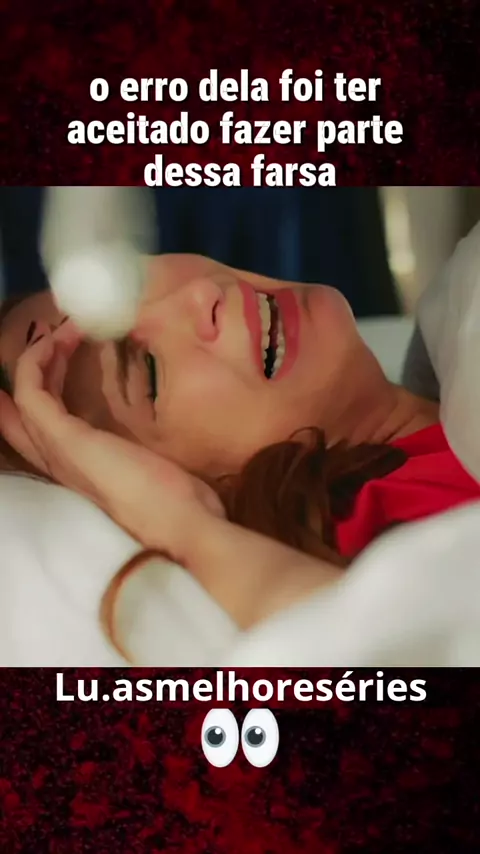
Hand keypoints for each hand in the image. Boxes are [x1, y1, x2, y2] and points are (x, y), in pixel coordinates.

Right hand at [0, 321, 341, 628]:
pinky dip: (39, 359)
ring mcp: (58, 452)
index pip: (37, 436)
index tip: (57, 361)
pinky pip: (32, 390)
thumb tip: (163, 445)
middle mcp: (59, 464)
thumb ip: (147, 460)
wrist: (183, 531)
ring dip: (39, 356)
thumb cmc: (180, 509)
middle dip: (32, 372)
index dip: (38, 398)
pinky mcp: (67, 440)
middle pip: (18, 416)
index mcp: (80, 472)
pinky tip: (62, 338)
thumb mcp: (160, 476)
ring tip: (64, 331)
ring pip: (24, 395)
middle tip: (57, 340)